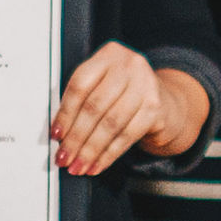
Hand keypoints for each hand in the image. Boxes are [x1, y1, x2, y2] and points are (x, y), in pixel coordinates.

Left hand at [52, 45, 210, 175]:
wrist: (165, 100)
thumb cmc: (124, 92)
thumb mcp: (103, 84)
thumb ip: (82, 100)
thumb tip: (59, 133)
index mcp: (109, 54)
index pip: (80, 85)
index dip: (65, 113)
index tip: (55, 135)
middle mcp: (129, 66)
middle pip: (95, 106)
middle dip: (76, 137)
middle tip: (64, 157)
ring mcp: (146, 86)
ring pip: (111, 124)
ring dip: (90, 150)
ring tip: (78, 166)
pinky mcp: (155, 108)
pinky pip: (127, 136)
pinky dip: (109, 154)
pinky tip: (97, 165)